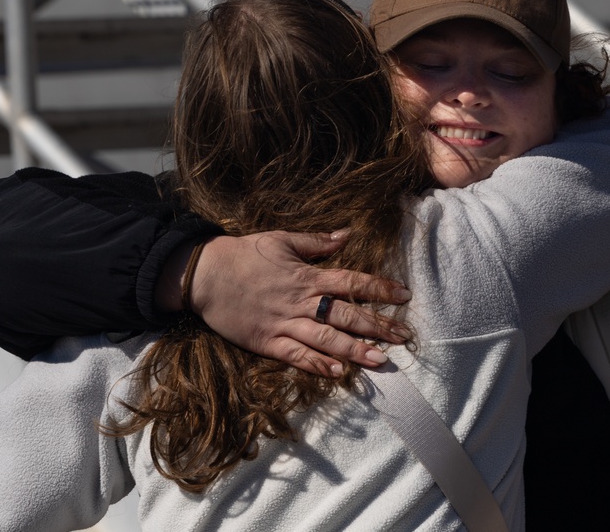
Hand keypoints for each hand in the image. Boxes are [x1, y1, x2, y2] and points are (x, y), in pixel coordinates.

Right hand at [187, 231, 412, 376]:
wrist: (204, 274)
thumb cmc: (243, 254)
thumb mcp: (281, 240)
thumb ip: (316, 241)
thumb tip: (347, 234)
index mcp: (307, 276)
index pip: (352, 281)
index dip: (380, 288)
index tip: (404, 294)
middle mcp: (300, 301)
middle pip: (347, 314)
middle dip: (378, 324)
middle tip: (405, 335)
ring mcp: (284, 324)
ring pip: (327, 339)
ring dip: (355, 350)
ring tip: (381, 359)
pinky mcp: (267, 342)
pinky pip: (296, 356)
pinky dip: (318, 365)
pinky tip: (339, 373)